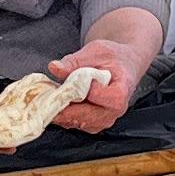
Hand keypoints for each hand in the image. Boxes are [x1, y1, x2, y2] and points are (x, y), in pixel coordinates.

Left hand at [56, 8, 158, 133]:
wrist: (120, 65)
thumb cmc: (112, 58)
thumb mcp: (94, 51)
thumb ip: (74, 61)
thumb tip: (55, 68)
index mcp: (122, 89)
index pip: (110, 98)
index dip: (92, 92)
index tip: (77, 82)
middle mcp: (116, 110)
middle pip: (91, 116)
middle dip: (68, 107)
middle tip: (51, 94)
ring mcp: (105, 119)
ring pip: (81, 123)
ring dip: (63, 112)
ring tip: (53, 96)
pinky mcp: (94, 123)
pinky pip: (76, 124)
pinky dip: (64, 114)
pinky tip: (58, 101)